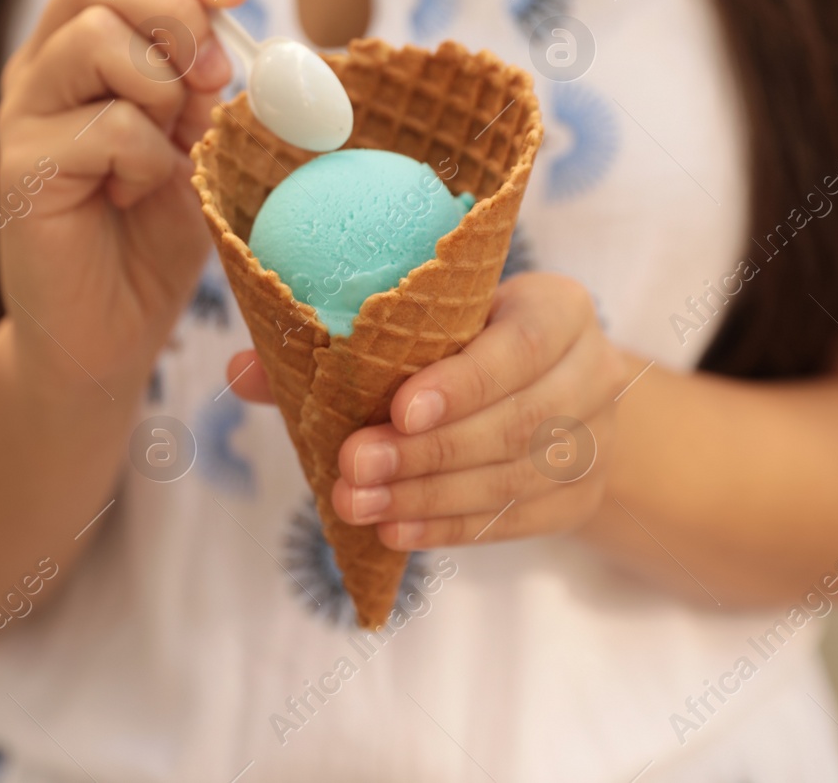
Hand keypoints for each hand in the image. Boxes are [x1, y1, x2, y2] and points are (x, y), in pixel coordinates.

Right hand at [0, 0, 250, 386]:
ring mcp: (25, 113)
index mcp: (83, 45)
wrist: (111, 331)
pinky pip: (107, 126)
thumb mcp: (200, 143)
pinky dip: (146, 160)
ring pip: (96, 37)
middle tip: (210, 77)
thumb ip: (206, 85)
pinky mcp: (22, 167)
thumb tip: (230, 29)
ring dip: (160, 91)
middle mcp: (43, 66)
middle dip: (177, 14)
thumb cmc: (154, 234)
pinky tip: (132, 195)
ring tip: (164, 149)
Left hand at [227, 273, 637, 547]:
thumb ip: (340, 343)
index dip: (463, 382)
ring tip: (357, 504)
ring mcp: (596, 441)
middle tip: (351, 468)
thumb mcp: (425, 325)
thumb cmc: (466, 344)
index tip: (398, 409)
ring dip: (428, 497)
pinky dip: (450, 529)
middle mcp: (594, 371)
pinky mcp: (581, 498)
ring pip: (514, 478)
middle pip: (517, 422)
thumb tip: (242, 370)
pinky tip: (395, 530)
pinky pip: (516, 522)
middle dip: (427, 452)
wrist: (550, 390)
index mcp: (560, 308)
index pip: (522, 345)